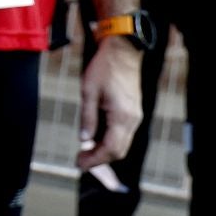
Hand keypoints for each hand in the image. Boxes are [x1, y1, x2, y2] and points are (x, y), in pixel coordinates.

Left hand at [76, 35, 143, 170]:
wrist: (122, 52)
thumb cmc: (104, 68)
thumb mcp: (88, 91)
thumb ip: (87, 118)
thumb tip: (84, 140)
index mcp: (122, 117)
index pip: (110, 149)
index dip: (94, 160)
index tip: (79, 164)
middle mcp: (132, 120)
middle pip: (119, 151)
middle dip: (100, 161)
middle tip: (81, 161)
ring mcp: (135, 117)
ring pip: (122, 144)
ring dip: (105, 152)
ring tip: (86, 153)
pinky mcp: (133, 112)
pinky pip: (123, 134)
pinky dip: (110, 142)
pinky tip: (96, 140)